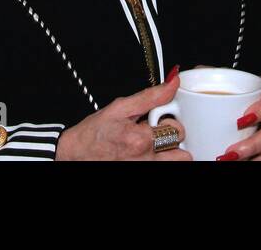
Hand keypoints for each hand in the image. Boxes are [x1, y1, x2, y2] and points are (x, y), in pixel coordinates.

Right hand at [55, 72, 188, 160]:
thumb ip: (151, 96)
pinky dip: (158, 160)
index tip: (157, 120)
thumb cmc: (95, 133)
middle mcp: (145, 161)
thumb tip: (172, 83)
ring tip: (153, 145)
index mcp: (141, 140)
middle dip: (173, 140)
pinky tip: (144, 153)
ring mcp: (144, 170)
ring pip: (176, 163)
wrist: (77, 154)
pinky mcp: (141, 175)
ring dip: (169, 153)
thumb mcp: (121, 108)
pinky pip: (162, 168)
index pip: (177, 130)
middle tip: (156, 134)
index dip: (169, 122)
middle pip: (183, 153)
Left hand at [218, 76, 260, 161]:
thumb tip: (186, 76)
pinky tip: (244, 164)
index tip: (240, 121)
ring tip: (231, 162)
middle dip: (252, 145)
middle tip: (229, 153)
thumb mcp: (239, 79)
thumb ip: (215, 76)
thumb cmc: (253, 91)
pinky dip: (259, 162)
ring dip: (254, 159)